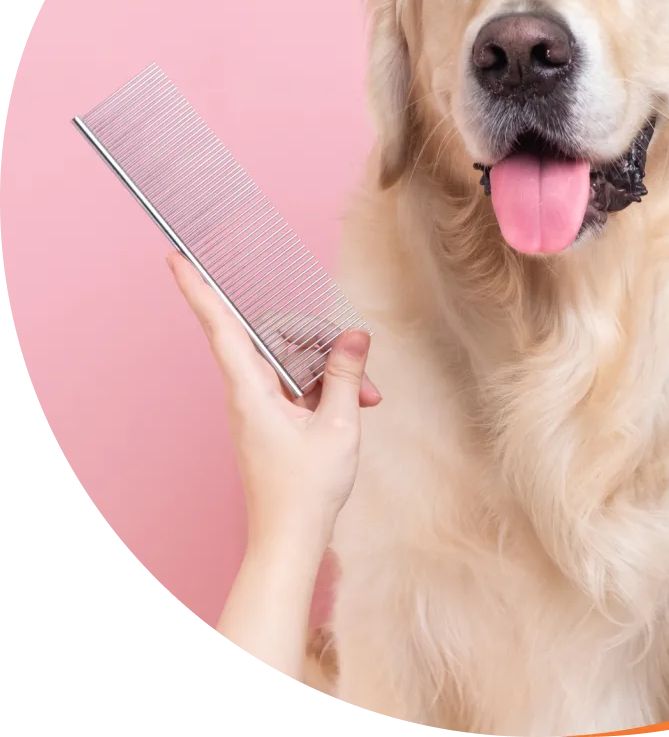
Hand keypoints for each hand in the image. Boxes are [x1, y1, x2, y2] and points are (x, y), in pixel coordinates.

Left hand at [167, 251, 379, 557]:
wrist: (289, 540)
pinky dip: (325, 388)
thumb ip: (343, 376)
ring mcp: (258, 407)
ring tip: (364, 396)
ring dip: (329, 370)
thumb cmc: (306, 491)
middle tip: (359, 367)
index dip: (198, 289)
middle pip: (276, 339)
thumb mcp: (337, 427)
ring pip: (291, 362)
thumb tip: (355, 334)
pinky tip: (355, 401)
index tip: (176, 257)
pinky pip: (296, 384)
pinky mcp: (271, 419)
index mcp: (250, 392)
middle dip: (320, 342)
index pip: (221, 327)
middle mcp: (247, 394)